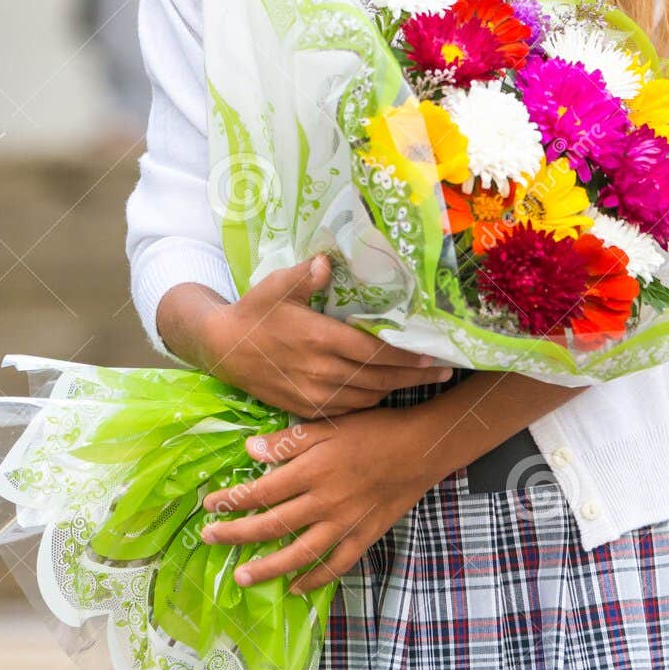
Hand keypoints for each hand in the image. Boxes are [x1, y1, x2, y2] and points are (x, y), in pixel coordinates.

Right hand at [194, 254, 453, 417]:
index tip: (434, 355)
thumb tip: (328, 260)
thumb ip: (304, 276)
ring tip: (424, 380)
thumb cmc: (254, 312)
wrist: (222, 350)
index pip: (374, 351)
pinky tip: (386, 390)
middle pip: (379, 378)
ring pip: (368, 396)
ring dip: (397, 389)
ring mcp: (315, 395)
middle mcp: (321, 372)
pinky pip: (350, 409)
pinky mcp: (307, 409)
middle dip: (415, 376)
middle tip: (446, 372)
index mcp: (319, 339)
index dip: (406, 356)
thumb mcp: (274, 286)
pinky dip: (372, 400)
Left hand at [199, 405, 442, 593]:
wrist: (421, 448)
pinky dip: (314, 579)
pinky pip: (335, 565)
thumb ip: (289, 440)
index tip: (210, 505)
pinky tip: (295, 588)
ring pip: (299, 552)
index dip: (233, 500)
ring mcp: (344, 524)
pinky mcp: (363, 536)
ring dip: (267, 567)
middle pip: (273, 524)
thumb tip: (250, 450)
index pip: (262, 490)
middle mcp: (324, 501)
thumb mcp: (330, 424)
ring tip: (242, 576)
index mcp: (313, 470)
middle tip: (210, 539)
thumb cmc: (374, 430)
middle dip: (237, 534)